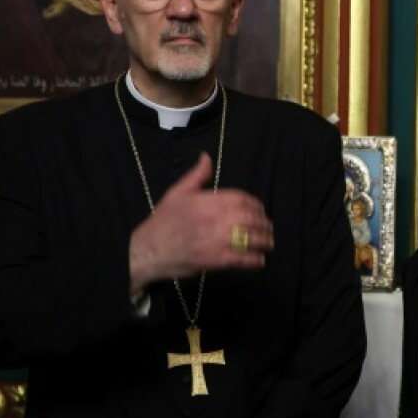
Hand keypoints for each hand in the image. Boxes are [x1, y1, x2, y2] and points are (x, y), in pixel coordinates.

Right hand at [129, 154, 274, 293]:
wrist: (148, 249)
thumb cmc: (163, 222)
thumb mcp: (177, 193)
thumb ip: (196, 176)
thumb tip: (207, 157)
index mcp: (206, 201)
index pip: (241, 199)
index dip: (255, 205)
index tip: (260, 211)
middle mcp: (214, 218)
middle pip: (249, 218)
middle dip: (263, 223)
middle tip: (268, 228)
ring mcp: (216, 240)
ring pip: (249, 238)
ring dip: (264, 241)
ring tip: (268, 243)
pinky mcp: (215, 260)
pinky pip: (242, 259)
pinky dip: (254, 260)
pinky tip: (259, 260)